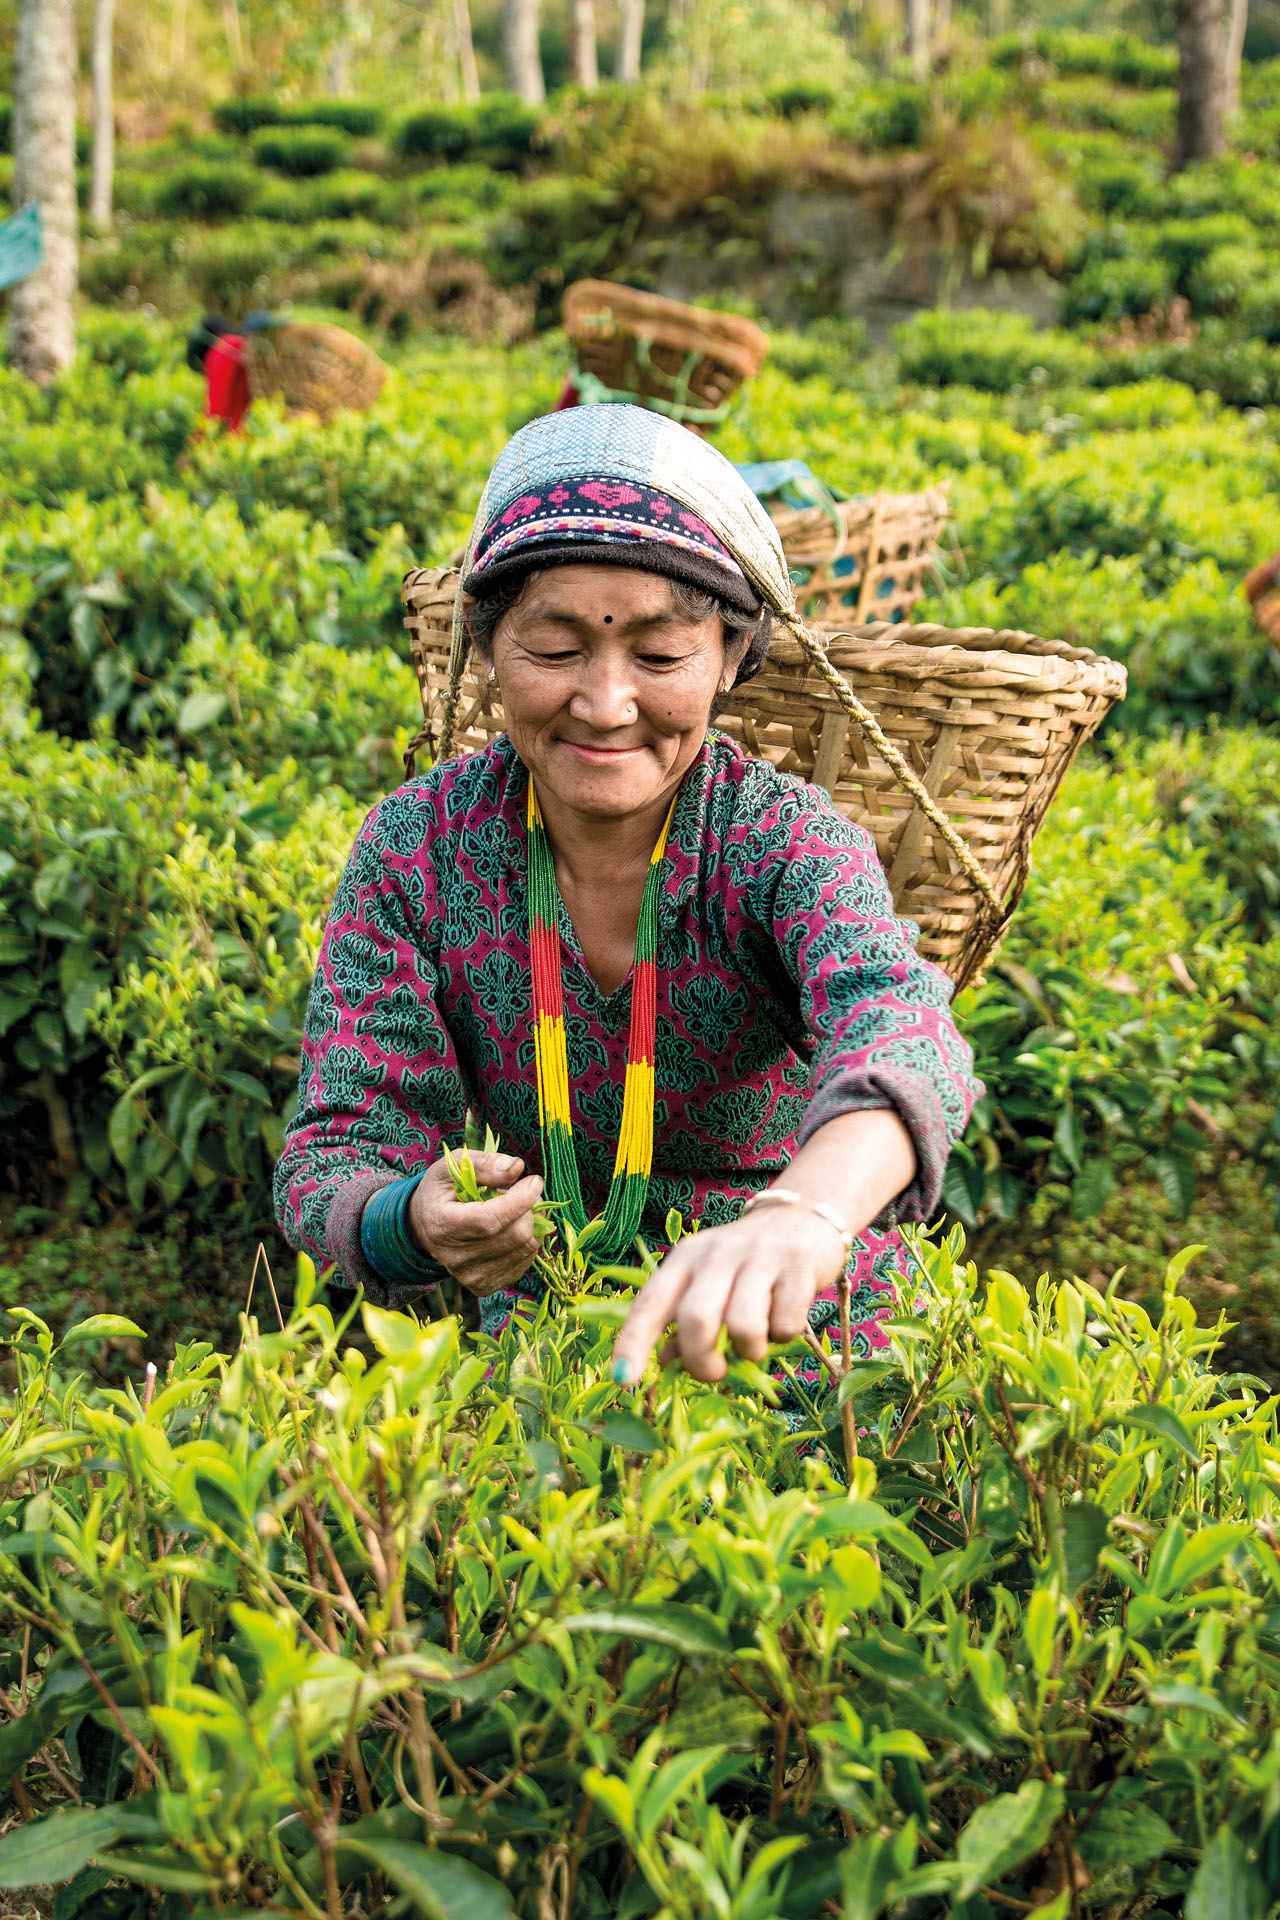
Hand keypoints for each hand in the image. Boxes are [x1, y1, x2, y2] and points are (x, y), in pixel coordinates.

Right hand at [407, 1152, 543, 1297]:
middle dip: (529, 1208)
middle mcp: (455, 1257)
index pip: (490, 1220)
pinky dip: (527, 1241)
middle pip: (515, 1235)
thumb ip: (484, 1164)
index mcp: (443, 1224)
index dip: (519, 1200)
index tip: (534, 1181)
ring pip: (525, 1248)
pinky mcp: (484, 1285)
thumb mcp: (452, 1167)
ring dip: (532, 1223)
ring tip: (519, 1208)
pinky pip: (524, 1262)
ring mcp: (471, 1275)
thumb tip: (517, 1168)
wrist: (425, 1227)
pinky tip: (513, 1227)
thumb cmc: (441, 1192)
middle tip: (527, 1191)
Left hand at [610, 1207, 847, 1383]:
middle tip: (715, 1373)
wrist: (801, 1218)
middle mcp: (716, 1253)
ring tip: (755, 1344)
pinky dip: (783, 1336)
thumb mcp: (707, 1283)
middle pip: (696, 1319)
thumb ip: (684, 1320)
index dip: (633, 1342)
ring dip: (749, 1352)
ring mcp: (759, 1257)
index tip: (624, 1379)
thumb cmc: (744, 1264)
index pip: (651, 1302)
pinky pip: (786, 1323)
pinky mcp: (798, 1266)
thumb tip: (666, 1362)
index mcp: (685, 1258)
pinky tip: (783, 1319)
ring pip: (742, 1325)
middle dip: (702, 1362)